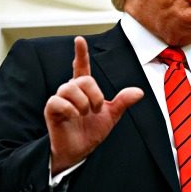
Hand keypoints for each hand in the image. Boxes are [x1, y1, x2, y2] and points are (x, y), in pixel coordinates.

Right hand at [44, 36, 143, 174]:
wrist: (79, 151)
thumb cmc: (91, 132)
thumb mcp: (111, 116)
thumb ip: (123, 102)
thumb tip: (139, 92)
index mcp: (84, 89)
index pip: (81, 67)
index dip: (81, 53)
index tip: (79, 40)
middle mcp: (71, 90)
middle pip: (83, 79)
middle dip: (95, 95)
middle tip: (96, 110)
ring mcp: (60, 99)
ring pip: (70, 87)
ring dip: (83, 102)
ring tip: (84, 114)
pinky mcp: (51, 110)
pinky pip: (58, 101)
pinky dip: (70, 109)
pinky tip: (74, 116)